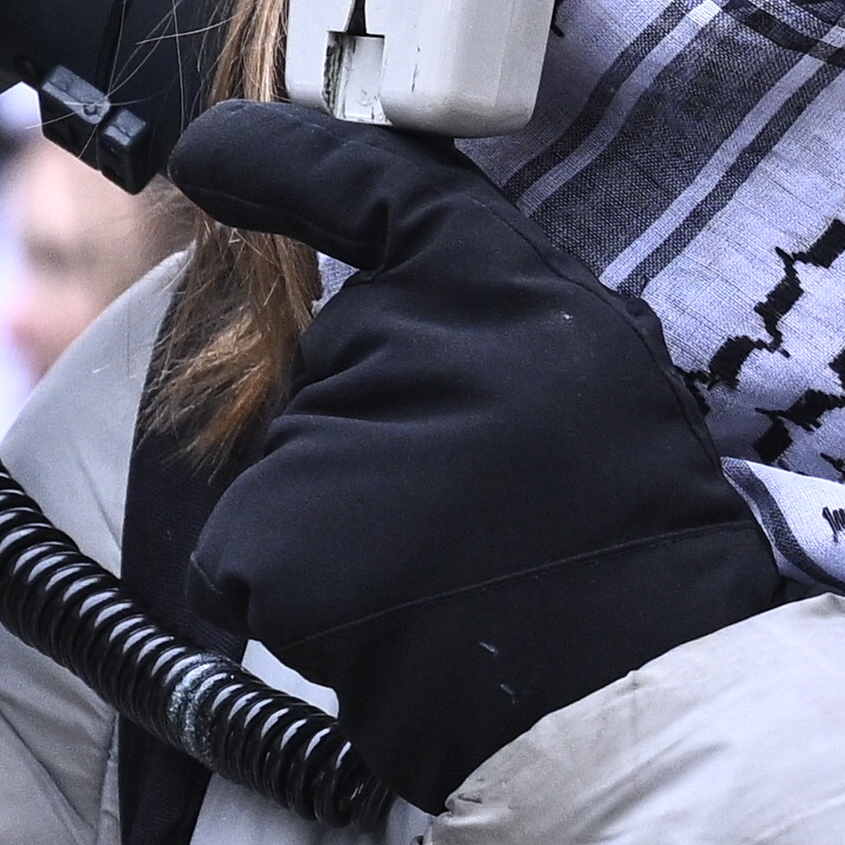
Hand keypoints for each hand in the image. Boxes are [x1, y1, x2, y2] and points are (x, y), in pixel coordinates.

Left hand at [164, 104, 796, 812]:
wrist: (630, 696)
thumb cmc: (630, 551)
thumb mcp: (596, 383)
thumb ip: (494, 332)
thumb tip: (388, 312)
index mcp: (504, 289)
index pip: (375, 184)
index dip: (283, 158)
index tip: (213, 149)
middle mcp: (411, 337)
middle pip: (334, 366)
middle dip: (373, 434)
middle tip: (468, 516)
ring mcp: (333, 434)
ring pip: (292, 468)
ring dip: (340, 527)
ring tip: (445, 581)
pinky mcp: (272, 533)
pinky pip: (243, 555)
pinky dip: (291, 600)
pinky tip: (384, 625)